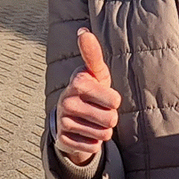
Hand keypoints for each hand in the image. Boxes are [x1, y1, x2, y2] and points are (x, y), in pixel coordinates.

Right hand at [54, 29, 120, 166]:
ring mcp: (63, 122)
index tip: (104, 96)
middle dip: (110, 118)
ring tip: (92, 121)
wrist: (69, 116)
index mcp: (78, 83)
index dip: (113, 101)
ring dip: (103, 130)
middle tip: (99, 111)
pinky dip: (94, 143)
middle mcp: (67, 101)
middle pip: (111, 119)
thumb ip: (93, 54)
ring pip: (103, 135)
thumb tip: (83, 32)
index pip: (114, 100)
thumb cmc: (90, 90)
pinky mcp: (63, 140)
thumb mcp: (95, 72)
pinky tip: (85, 133)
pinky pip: (93, 147)